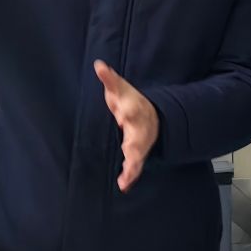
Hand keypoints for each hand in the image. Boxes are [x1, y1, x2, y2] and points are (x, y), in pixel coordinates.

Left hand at [93, 61, 159, 192]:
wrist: (152, 116)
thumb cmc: (131, 101)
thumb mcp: (121, 89)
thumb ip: (110, 79)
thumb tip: (98, 64)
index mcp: (134, 110)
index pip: (131, 110)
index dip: (127, 111)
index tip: (122, 114)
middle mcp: (139, 128)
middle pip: (137, 138)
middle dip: (133, 147)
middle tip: (127, 154)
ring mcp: (140, 143)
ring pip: (138, 156)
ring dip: (132, 167)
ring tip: (125, 179)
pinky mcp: (138, 154)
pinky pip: (135, 166)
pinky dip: (131, 176)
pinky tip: (123, 186)